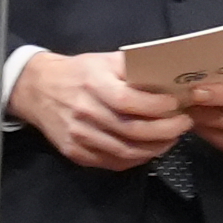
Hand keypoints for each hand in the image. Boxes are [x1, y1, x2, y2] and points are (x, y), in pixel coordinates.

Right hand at [10, 48, 192, 168]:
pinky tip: (150, 148)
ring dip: (156, 147)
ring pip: (126, 151)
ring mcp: (79, 137)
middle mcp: (85, 113)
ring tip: (173, 137)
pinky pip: (114, 162)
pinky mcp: (76, 153)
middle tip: (184, 123)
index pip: (130, 101)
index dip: (158, 107)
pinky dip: (138, 158)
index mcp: (93, 85)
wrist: (38, 89)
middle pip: (132, 131)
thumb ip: (134, 67)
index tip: (179, 104)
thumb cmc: (79, 72)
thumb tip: (170, 76)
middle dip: (166, 130)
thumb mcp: (105, 60)